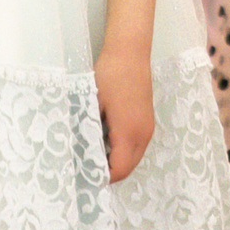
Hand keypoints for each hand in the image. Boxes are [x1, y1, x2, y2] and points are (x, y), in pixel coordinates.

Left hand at [93, 44, 155, 182]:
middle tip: (88, 169)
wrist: (130, 51)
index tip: (84, 176)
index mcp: (129, 132)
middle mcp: (143, 134)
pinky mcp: (148, 120)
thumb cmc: (110, 74)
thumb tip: (81, 151)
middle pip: (128, 168)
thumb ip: (90, 130)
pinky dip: (124, 151)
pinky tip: (107, 140)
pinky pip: (138, 146)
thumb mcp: (92, 103)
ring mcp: (148, 127)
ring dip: (118, 162)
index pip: (118, 170)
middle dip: (110, 173)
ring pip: (134, 157)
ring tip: (94, 155)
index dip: (102, 178)